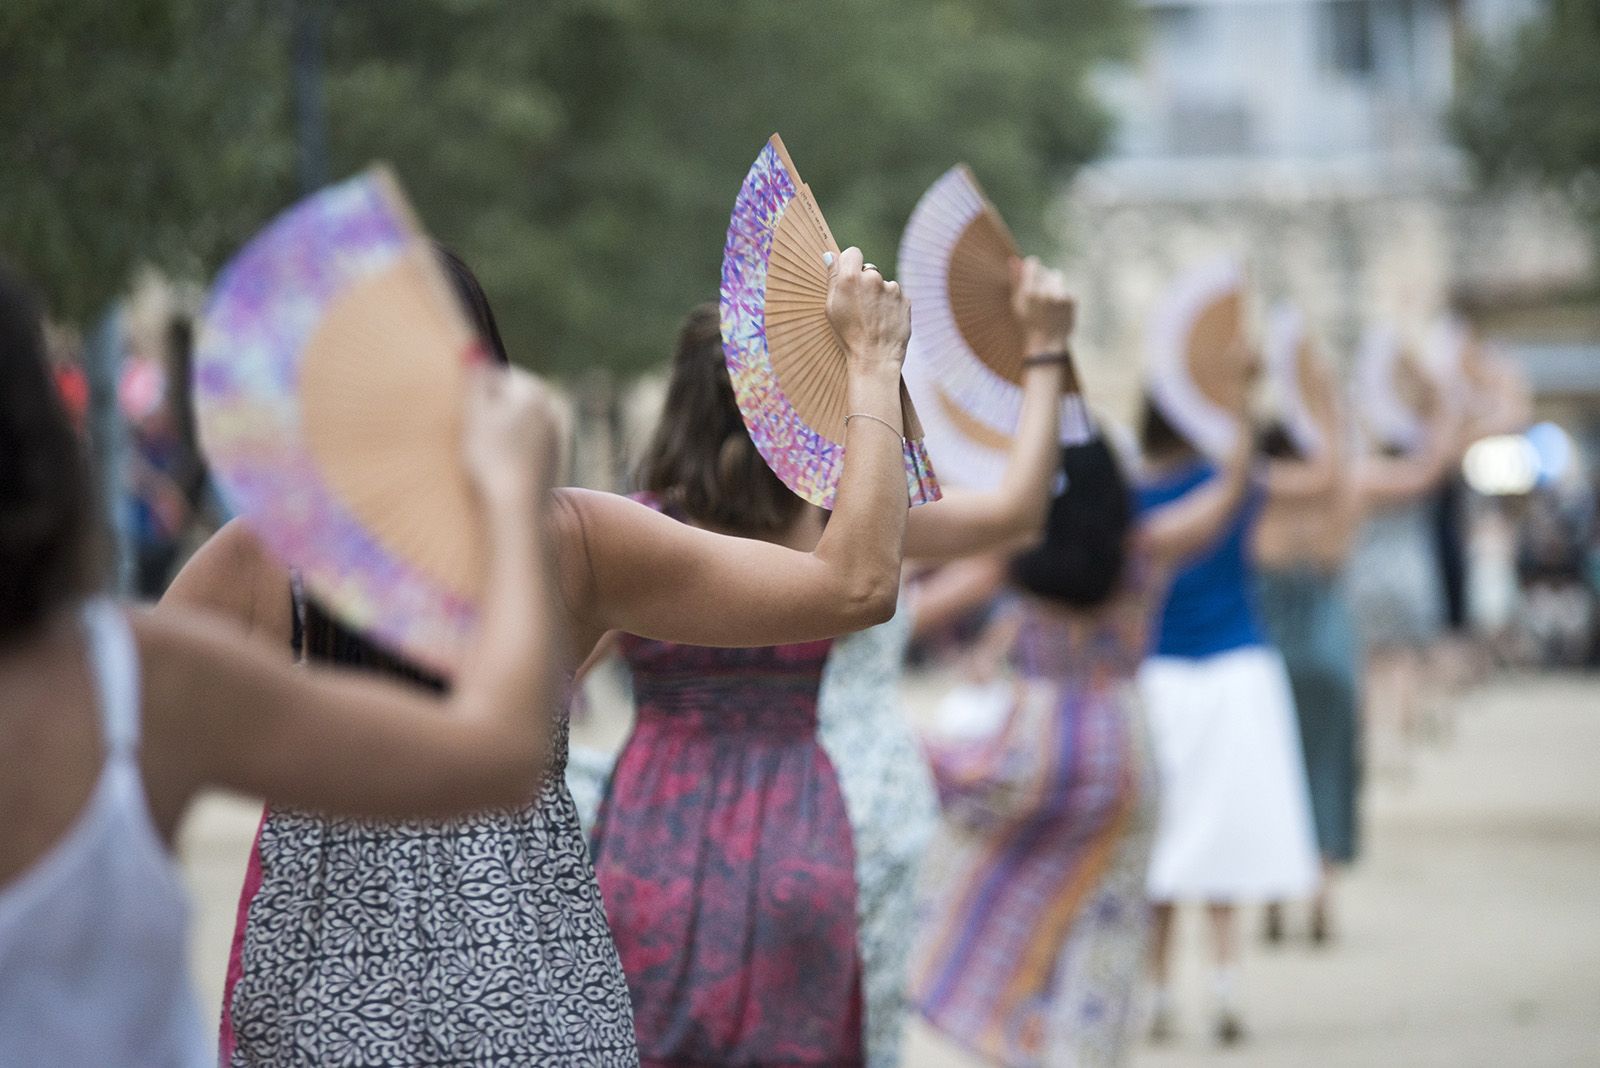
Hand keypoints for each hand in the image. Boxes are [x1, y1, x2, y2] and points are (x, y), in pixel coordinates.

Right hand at [463, 366, 561, 505]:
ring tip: (484, 458)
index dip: (475, 397)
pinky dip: (510, 455)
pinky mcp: (551, 462)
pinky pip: (524, 449)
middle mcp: (551, 410)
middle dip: (490, 415)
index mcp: (534, 391)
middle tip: (473, 439)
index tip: (467, 419)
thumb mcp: (475, 414)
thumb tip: (473, 347)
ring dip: (499, 436)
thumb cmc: (491, 458)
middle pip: (509, 402)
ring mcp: (554, 438)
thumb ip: (474, 380)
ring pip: (516, 427)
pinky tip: (499, 472)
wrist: (516, 510)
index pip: (497, 377)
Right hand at [825, 246, 910, 378]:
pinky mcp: (906, 299)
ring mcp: (892, 288)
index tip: (849, 276)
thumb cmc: (849, 335)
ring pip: (883, 285)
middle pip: (868, 270)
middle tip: (859, 306)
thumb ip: (833, 279)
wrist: (876, 358)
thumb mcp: (832, 308)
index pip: (852, 252)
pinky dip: (891, 305)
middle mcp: (873, 278)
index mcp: (851, 278)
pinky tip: (884, 321)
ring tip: (873, 318)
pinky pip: (895, 296)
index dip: (850, 264)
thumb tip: (830, 256)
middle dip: (864, 283)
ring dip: (879, 295)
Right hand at [1011, 256, 1074, 354]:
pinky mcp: (1071, 300)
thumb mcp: (1017, 303)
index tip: (1032, 275)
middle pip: (1045, 271)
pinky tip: (1057, 310)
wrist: (1047, 343)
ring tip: (1048, 303)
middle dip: (1043, 280)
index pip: (1033, 264)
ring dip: (1053, 286)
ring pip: (1056, 278)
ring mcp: (1059, 295)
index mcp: (1028, 292)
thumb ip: (1016, 280)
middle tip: (1040, 297)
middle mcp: (1044, 291)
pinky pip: (1065, 290)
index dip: (1032, 268)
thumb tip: (1014, 259)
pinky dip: (1062, 297)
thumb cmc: (1028, 323)